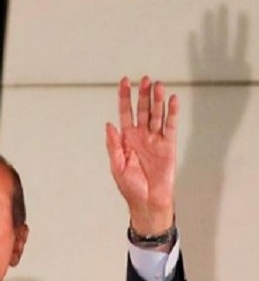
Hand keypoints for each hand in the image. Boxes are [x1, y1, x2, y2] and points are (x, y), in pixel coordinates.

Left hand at [105, 76, 177, 234]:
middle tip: (144, 79)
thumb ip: (113, 145)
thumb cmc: (130, 187)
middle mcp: (141, 136)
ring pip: (157, 115)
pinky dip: (172, 113)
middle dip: (142, 95)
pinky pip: (170, 126)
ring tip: (157, 85)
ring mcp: (155, 139)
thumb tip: (108, 125)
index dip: (124, 97)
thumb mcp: (117, 166)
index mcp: (126, 139)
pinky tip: (173, 100)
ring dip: (157, 100)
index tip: (125, 82)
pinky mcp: (168, 146)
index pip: (125, 113)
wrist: (147, 201)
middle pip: (142, 110)